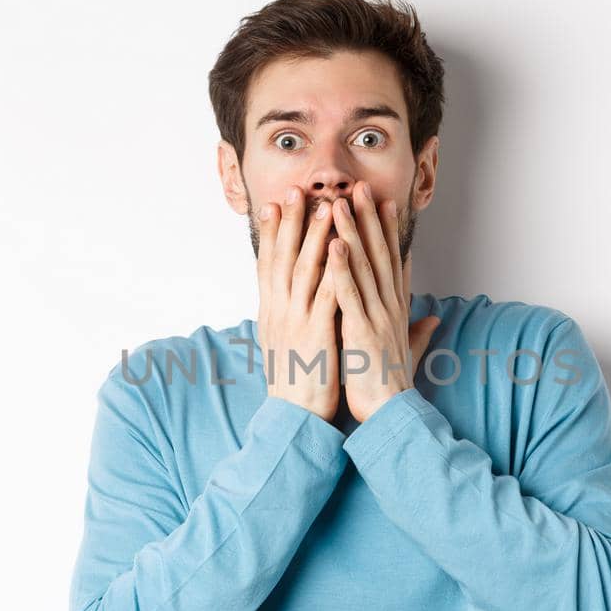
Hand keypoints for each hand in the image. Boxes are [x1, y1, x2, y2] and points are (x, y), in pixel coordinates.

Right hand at [255, 184, 340, 421]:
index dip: (273, 234)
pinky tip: (341, 249)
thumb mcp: (288, 346)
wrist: (294, 420)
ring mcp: (295, 322)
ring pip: (304, 270)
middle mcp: (279, 313)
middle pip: (282, 258)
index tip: (276, 206)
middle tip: (294, 191)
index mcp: (273, 314)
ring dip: (314, 237)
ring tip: (324, 207)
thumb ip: (293, 318)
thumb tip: (293, 302)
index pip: (269, 265)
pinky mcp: (315, 335)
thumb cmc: (296, 383)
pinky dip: (332, 269)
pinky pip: (325, 295)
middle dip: (289, 223)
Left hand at [327, 181, 441, 422]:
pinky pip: (350, 294)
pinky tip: (334, 244)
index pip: (393, 262)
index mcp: (396, 310)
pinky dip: (342, 268)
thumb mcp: (409, 352)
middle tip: (360, 187)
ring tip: (341, 203)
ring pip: (363, 266)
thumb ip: (419, 331)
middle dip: (370, 218)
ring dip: (353, 232)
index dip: (388, 231)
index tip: (383, 203)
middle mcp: (390, 307)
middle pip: (380, 254)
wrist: (392, 415)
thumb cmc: (393, 385)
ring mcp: (377, 316)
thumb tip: (434, 319)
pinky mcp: (362, 331)